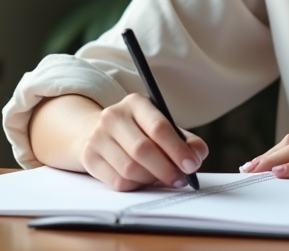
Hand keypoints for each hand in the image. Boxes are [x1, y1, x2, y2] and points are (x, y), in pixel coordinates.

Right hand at [75, 93, 208, 190]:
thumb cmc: (138, 131)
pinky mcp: (89, 158)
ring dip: (151, 179)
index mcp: (135, 103)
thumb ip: (184, 139)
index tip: (192, 165)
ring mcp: (98, 137)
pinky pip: (118, 182)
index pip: (159, 126)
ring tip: (162, 179)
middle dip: (167, 169)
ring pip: (130, 169)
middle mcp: (113, 116)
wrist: (97, 132)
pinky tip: (143, 180)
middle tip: (181, 180)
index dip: (178, 149)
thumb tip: (198, 155)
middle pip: (143, 150)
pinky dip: (136, 186)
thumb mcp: (160, 126)